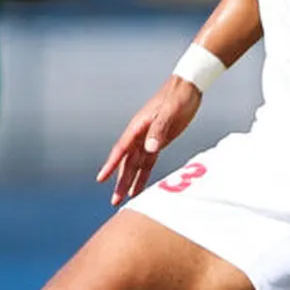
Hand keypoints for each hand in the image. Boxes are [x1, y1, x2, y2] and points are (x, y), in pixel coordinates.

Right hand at [96, 76, 203, 205]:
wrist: (189, 87)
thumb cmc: (178, 96)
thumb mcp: (170, 112)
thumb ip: (159, 130)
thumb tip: (149, 149)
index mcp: (138, 127)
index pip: (121, 150)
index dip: (111, 165)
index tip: (101, 178)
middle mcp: (139, 135)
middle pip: (126, 163)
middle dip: (120, 182)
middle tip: (114, 201)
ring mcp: (148, 139)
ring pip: (135, 165)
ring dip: (129, 182)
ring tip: (123, 200)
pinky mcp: (159, 142)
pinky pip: (148, 163)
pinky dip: (143, 176)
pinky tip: (139, 189)